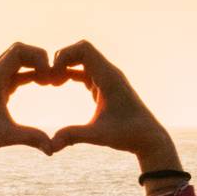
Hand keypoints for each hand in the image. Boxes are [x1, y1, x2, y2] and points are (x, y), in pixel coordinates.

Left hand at [0, 43, 54, 159]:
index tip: (50, 76)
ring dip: (35, 67)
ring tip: (51, 82)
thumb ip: (31, 138)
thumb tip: (53, 149)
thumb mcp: (6, 136)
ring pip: (16, 62)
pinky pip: (14, 74)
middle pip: (19, 52)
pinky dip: (29, 75)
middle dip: (39, 60)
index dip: (39, 57)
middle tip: (54, 77)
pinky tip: (43, 84)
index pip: (18, 50)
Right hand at [46, 41, 177, 168]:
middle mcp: (109, 73)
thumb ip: (73, 136)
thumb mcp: (98, 136)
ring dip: (64, 65)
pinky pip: (83, 70)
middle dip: (60, 59)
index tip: (52, 75)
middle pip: (80, 50)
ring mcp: (107, 78)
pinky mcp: (104, 86)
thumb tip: (50, 147)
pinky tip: (58, 85)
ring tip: (51, 83)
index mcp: (109, 78)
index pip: (84, 49)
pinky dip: (69, 72)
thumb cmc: (127, 135)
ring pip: (81, 59)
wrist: (148, 138)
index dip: (63, 55)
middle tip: (48, 79)